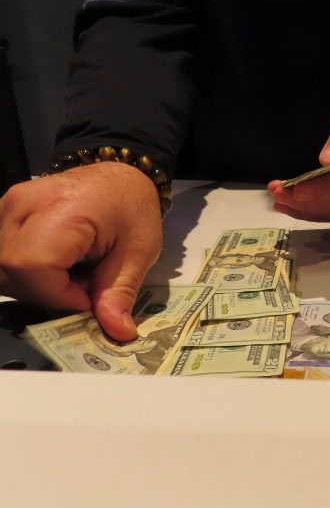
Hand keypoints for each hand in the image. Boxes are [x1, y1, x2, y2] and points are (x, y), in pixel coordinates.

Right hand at [0, 162, 162, 340]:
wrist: (120, 175)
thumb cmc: (132, 207)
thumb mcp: (139, 251)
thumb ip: (120, 292)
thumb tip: (118, 332)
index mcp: (62, 210)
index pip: (33, 267)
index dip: (58, 295)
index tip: (89, 299)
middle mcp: (23, 206)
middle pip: (11, 272)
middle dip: (49, 294)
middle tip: (86, 287)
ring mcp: (7, 208)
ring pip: (3, 270)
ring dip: (38, 285)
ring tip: (75, 274)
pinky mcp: (4, 215)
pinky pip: (5, 259)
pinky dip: (30, 273)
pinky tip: (59, 266)